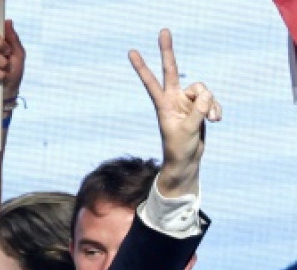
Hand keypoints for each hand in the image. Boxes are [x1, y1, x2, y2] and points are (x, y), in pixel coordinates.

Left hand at [128, 29, 219, 196]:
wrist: (187, 160)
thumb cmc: (180, 148)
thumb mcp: (188, 130)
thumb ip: (198, 110)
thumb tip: (206, 94)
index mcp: (163, 104)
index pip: (151, 82)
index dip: (142, 67)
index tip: (131, 52)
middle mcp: (174, 99)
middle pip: (171, 69)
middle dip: (167, 50)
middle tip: (162, 30)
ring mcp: (187, 101)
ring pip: (202, 89)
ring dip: (210, 103)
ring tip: (212, 119)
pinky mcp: (199, 106)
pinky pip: (211, 99)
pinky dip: (216, 108)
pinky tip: (217, 119)